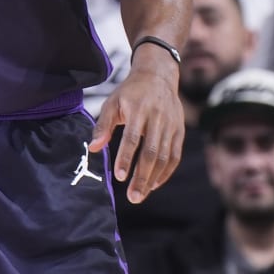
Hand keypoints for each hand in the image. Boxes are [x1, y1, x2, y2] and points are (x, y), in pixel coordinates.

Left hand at [90, 50, 183, 203]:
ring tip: (141, 194)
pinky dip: (166, 172)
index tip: (119, 176)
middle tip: (133, 197)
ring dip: (153, 178)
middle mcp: (158, 118)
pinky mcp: (179, 131)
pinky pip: (174, 156)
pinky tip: (154, 184)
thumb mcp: (113, 103)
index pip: (133, 138)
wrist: (158, 76)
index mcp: (139, 109)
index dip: (126, 158)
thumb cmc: (130, 92)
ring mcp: (171, 126)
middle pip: (151, 152)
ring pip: (164, 157)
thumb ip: (103, 126)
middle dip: (141, 176)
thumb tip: (94, 149)